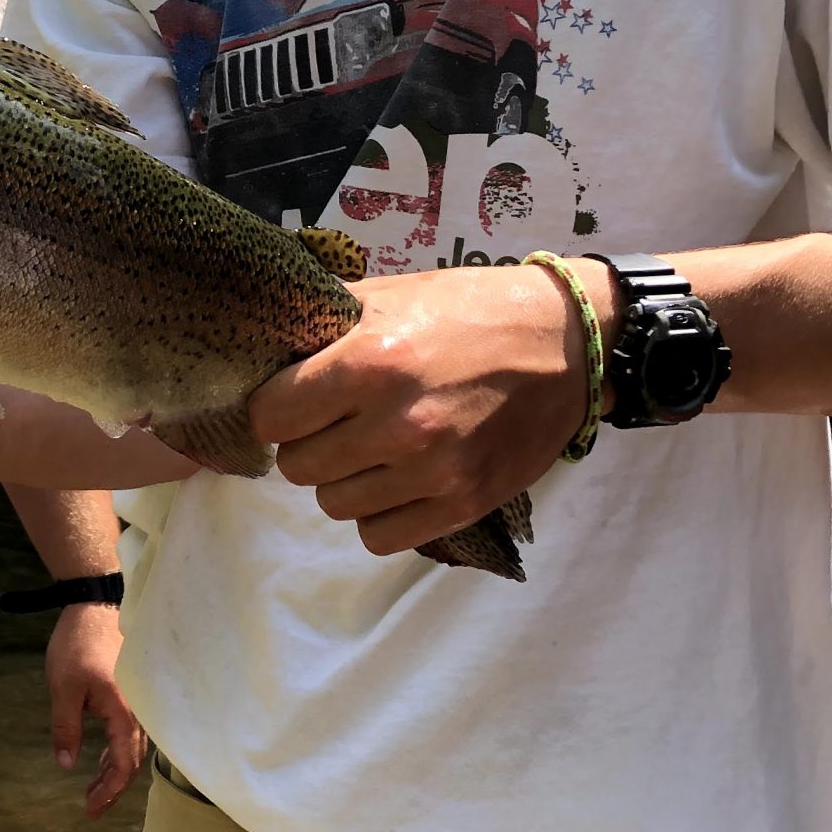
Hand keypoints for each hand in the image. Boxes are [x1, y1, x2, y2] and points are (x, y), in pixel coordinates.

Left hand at [45, 606, 145, 816]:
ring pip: (133, 747)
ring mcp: (139, 700)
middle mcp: (140, 711)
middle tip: (90, 807)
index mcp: (124, 712)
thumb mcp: (63, 688)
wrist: (94, 603)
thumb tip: (66, 765)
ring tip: (93, 787)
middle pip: (133, 761)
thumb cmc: (77, 645)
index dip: (109, 792)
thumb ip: (65, 728)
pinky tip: (102, 756)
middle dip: (112, 787)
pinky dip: (118, 750)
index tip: (90, 810)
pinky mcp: (133, 692)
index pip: (123, 764)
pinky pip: (132, 731)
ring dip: (114, 770)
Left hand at [247, 259, 601, 555]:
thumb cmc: (469, 309)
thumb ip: (324, 323)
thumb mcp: (391, 295)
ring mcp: (432, 471)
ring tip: (371, 449)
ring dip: (343, 480)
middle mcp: (397, 424)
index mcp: (369, 362)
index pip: (271, 417)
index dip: (274, 409)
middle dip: (306, 444)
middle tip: (334, 423)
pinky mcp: (464, 504)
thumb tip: (265, 349)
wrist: (566, 342)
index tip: (292, 401)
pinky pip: (379, 536)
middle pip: (297, 467)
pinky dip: (378, 514)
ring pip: (334, 505)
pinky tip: (396, 481)